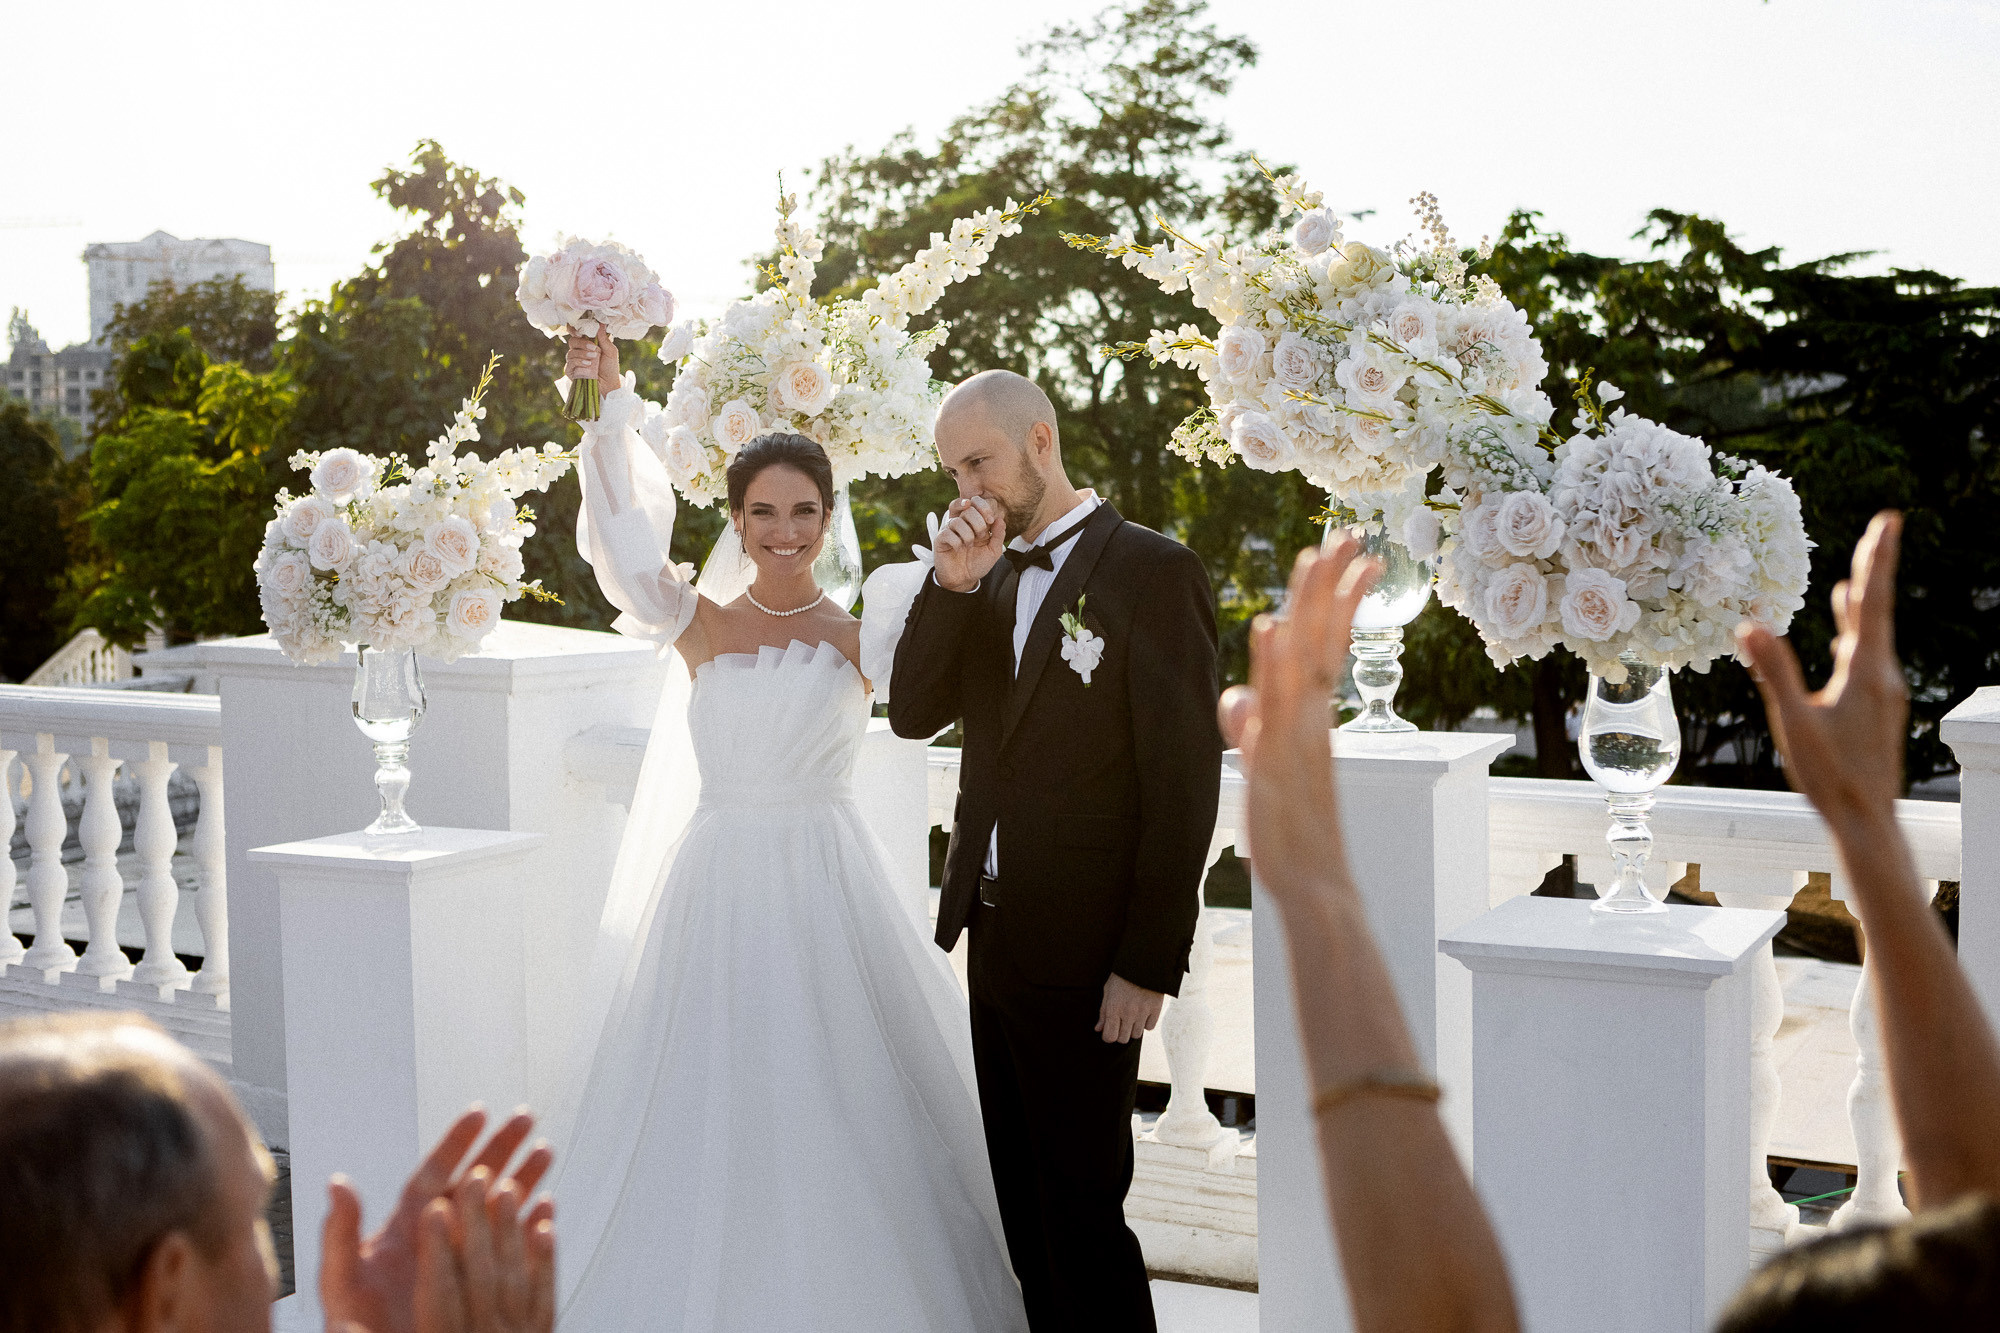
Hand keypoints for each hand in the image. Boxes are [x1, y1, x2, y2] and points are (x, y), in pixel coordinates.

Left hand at [322, 1108, 553, 1332]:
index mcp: (403, 1231)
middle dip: (500, 1147)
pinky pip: (510, 1247)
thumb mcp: (341, 1283)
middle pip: (473, 1181)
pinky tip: (548, 1207)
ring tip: (546, 1152)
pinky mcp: (478, 1285)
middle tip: (526, 1118)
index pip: (434, 1174)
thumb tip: (337, 1183)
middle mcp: (434, 1238)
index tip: (479, 1113)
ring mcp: (459, 1259)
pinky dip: (529, 1225)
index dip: (456, 1143)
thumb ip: (340, 1234)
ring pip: (495, 1208)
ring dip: (521, 1179)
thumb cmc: (355, 1330)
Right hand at [564, 328, 619, 386]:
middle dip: (582, 343)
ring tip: (594, 358)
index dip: (574, 329)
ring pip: (570, 352)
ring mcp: (573, 361)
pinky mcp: (571, 371)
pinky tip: (588, 365)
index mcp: (587, 343)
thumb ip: (604, 338)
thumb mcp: (610, 351)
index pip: (575, 332)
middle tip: (594, 348)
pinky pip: (570, 363)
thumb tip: (601, 323)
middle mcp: (578, 351)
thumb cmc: (610, 368)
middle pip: (572, 341)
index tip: (580, 331)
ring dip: (583, 354)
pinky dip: (579, 362)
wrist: (609, 385)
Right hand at [931, 496, 1005, 591]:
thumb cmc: (977, 564)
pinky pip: (947, 533)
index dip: (983, 506)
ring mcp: (949, 530)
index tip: (991, 520)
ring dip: (968, 535)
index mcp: (973, 522)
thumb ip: (998, 535)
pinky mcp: (940, 540)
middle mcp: (960, 522)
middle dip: (978, 522)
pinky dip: (957, 542)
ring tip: (969, 546)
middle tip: (981, 536)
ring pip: (957, 521)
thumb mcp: (994, 551)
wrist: (964, 580)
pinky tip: (959, 549)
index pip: (975, 502)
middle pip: (967, 508)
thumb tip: (1000, 519)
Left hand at [1097, 973, 1164, 1043]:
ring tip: (1133, 1016)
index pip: (1110, 1037)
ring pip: (1137, 1035)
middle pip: (1123, 1039)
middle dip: (1121, 1033)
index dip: (1108, 1036)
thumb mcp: (1108, 991)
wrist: (1143, 963)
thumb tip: (1099, 1029)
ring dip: (1133, 1028)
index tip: (1110, 1031)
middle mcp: (1128, 1013)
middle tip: (1121, 1023)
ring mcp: (1143, 1012)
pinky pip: (1149, 1027)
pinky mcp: (1155, 1009)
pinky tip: (1143, 1013)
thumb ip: (1103, 1012)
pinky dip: (1146, 1023)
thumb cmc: (1122, 977)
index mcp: (1113, 1008)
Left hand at [1219, 538, 1377, 912]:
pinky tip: (1272, 631)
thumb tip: (1237, 699)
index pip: (1327, 645)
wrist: (1313, 885)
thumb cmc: (1293, 829)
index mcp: (1312, 718)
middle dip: (1330, 586)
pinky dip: (1274, 669)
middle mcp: (1309, 721)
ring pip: (1301, 664)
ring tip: (1310, 564)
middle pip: (1320, 641)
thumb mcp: (1266, 767)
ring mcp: (1294, 741)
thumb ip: (1252, 727)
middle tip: (1346, 535)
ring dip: (1306, 612)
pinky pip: (1274, 708)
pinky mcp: (1275, 765)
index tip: (1356, 555)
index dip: (1338, 599)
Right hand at [1738, 510, 1906, 829]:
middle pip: (1877, 611)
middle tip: (1881, 529)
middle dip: (1873, 569)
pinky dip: (1856, 635)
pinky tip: (1844, 638)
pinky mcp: (1876, 708)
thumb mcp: (1795, 721)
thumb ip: (1774, 671)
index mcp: (1866, 672)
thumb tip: (1749, 624)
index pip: (1872, 602)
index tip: (1888, 521)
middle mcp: (1882, 676)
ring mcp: (1882, 693)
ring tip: (1854, 578)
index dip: (1876, 559)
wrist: (1867, 819)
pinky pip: (1867, 658)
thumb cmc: (1831, 775)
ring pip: (1872, 636)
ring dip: (1862, 604)